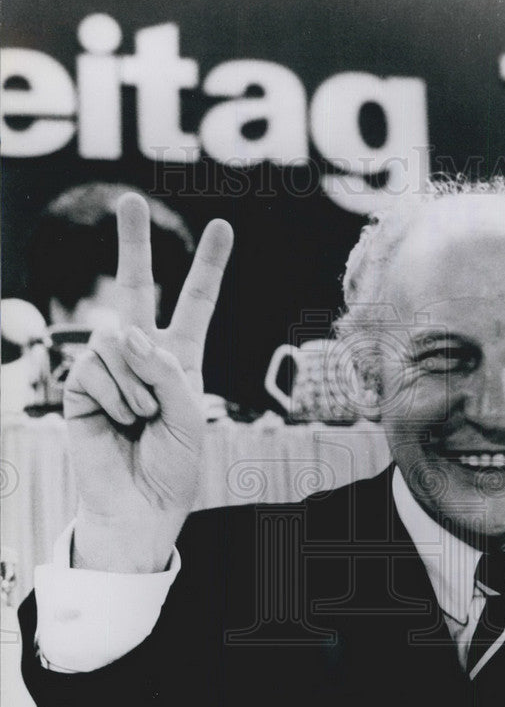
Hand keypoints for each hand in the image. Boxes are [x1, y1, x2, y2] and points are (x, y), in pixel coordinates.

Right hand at [64, 194, 232, 571]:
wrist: (138, 505)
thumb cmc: (172, 464)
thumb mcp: (189, 416)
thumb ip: (167, 370)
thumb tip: (126, 330)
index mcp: (180, 360)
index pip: (195, 305)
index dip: (208, 268)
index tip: (222, 228)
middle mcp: (143, 355)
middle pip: (136, 290)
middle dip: (133, 246)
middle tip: (129, 201)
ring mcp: (109, 367)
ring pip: (117, 338)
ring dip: (137, 382)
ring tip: (140, 417)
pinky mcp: (79, 383)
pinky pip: (96, 366)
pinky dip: (114, 396)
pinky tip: (117, 422)